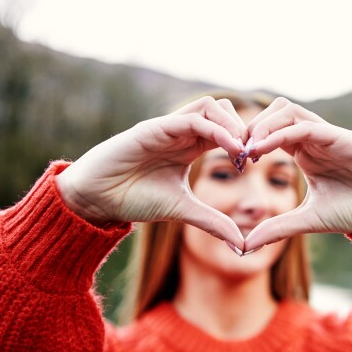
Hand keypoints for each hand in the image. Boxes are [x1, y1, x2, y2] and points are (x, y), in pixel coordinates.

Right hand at [56, 96, 248, 247]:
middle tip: (252, 155)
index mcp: (190, 146)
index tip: (255, 163)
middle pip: (224, 110)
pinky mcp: (155, 128)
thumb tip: (242, 245)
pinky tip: (229, 149)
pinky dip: (217, 130)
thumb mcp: (182, 210)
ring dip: (233, 125)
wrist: (96, 198)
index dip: (245, 141)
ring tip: (242, 152)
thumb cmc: (133, 199)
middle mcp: (181, 131)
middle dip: (244, 129)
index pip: (226, 129)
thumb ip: (212, 222)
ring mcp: (169, 127)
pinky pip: (194, 119)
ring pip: (212, 106)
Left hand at [243, 97, 351, 251]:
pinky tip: (263, 149)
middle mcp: (314, 138)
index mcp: (305, 152)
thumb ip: (278, 228)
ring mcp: (328, 135)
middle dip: (252, 126)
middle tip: (236, 150)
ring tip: (248, 148)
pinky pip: (306, 127)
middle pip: (275, 112)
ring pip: (288, 111)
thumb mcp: (308, 221)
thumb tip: (245, 245)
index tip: (234, 161)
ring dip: (264, 125)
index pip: (270, 131)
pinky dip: (281, 133)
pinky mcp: (342, 137)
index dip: (249, 140)